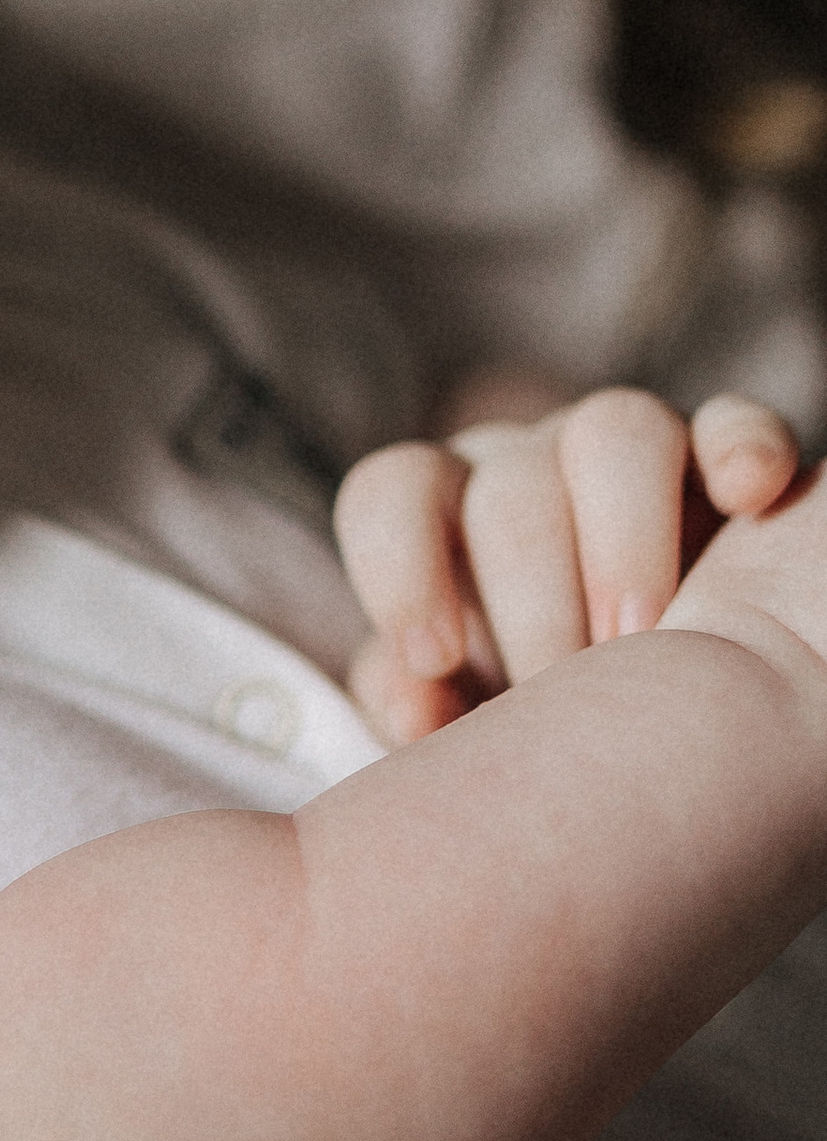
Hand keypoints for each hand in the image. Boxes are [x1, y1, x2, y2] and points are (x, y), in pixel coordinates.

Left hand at [335, 379, 801, 744]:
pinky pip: (734, 421)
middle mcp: (528, 469)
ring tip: (645, 639)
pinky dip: (741, 450)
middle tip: (561, 690)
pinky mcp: (724, 457)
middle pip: (512, 491)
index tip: (437, 661)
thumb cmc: (528, 710)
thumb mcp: (461, 719)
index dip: (401, 568)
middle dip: (535, 603)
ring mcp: (628, 452)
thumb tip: (414, 711)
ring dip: (626, 540)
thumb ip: (416, 707)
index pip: (392, 493)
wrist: (662, 707)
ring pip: (616, 432)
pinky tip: (750, 498)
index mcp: (445, 519)